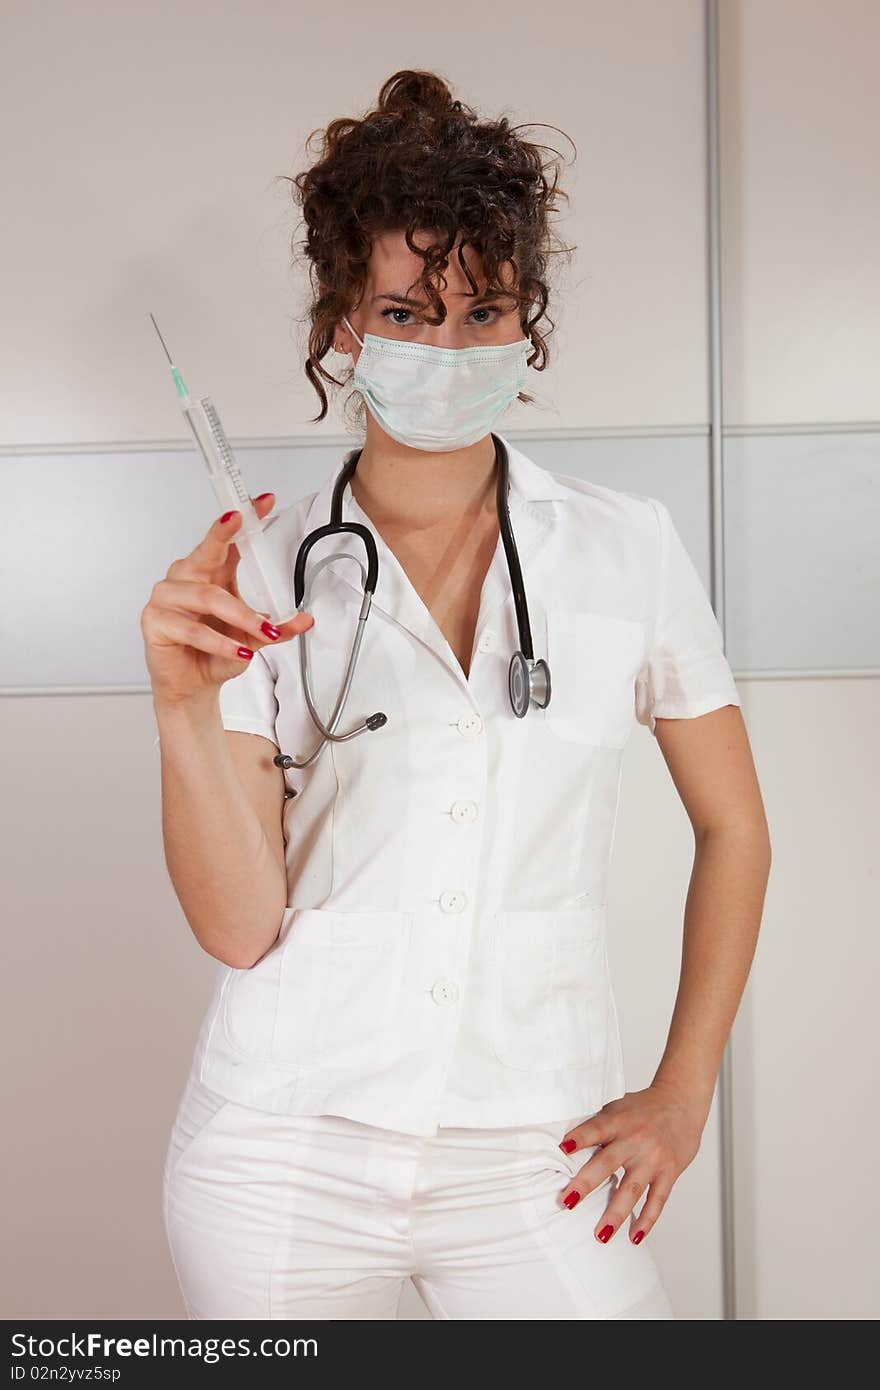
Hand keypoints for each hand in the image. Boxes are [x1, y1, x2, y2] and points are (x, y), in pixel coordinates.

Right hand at [141, 492, 313, 708]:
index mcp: (210, 572)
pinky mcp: (155, 621)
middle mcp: (186, 578)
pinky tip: (236, 650)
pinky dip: (219, 640)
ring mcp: (167, 597)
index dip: (244, 518)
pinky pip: (191, 628)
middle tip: (239, 520)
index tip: (264, 502)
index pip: (228, 540)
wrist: (191, 685)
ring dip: (241, 616)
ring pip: (208, 596)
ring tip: (263, 632)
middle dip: (224, 534)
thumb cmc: (214, 652)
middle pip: (207, 551)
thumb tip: (302, 620)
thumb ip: (277, 626)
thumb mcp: (253, 637)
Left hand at [556, 1080, 706, 1244]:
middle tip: (567, 1203)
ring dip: (615, 1214)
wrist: (681, 1102)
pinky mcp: (669, 1172)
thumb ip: (598, 1127)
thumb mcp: (617, 1108)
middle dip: (586, 1184)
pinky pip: (657, 1200)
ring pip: (632, 1190)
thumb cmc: (642, 1108)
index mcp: (618, 1120)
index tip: (561, 1149)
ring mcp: (653, 1158)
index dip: (579, 1138)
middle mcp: (635, 1140)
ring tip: (600, 1235)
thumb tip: (566, 1148)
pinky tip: (634, 1237)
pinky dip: (646, 1220)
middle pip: (607, 1163)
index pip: (596, 1129)